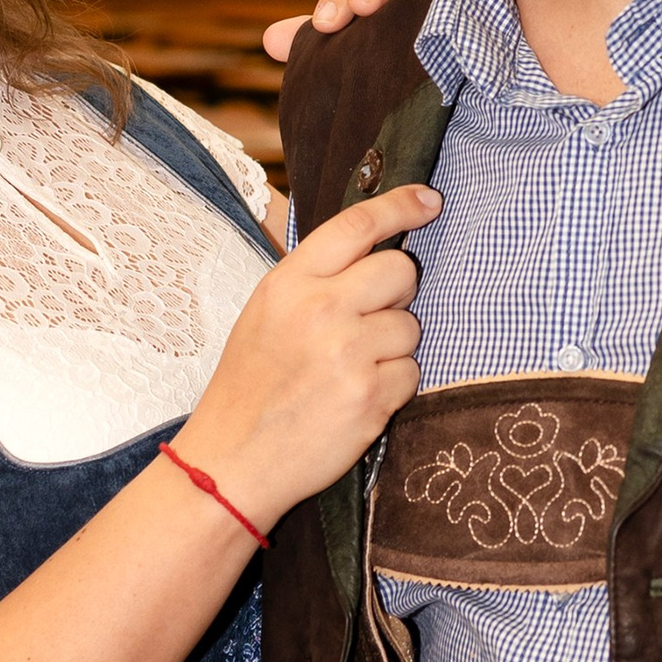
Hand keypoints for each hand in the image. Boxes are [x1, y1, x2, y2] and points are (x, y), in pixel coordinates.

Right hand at [173, 183, 435, 528]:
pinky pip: (412, 373)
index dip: (400, 206)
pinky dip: (394, 387)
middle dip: (397, 292)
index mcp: (289, 282)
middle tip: (368, 321)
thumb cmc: (249, 386)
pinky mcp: (371, 397)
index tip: (429, 199)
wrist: (231, 461)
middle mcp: (321, 310)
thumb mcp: (265, 314)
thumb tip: (373, 249)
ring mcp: (348, 354)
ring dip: (391, 349)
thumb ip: (314, 279)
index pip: (356, 225)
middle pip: (400, 271)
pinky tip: (356, 399)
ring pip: (410, 327)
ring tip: (348, 372)